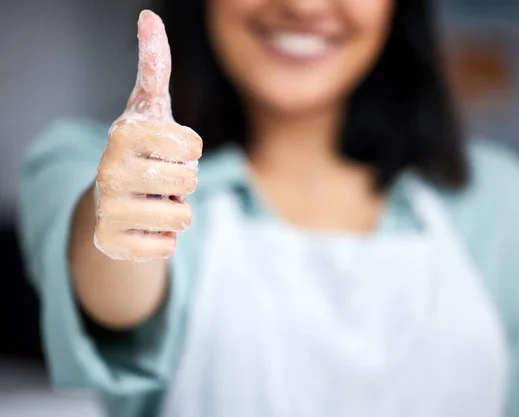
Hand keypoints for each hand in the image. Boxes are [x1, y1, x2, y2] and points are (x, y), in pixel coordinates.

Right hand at [94, 10, 202, 261]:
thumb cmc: (141, 152)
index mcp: (124, 135)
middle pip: (189, 182)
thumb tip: (149, 17)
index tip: (169, 150)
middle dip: (183, 183)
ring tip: (152, 202)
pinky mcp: (111, 243)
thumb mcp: (149, 110)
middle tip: (159, 179)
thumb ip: (154, 66)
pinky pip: (167, 246)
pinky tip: (143, 226)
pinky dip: (163, 238)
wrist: (111, 203)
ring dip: (175, 212)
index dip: (190, 152)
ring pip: (182, 217)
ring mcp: (107, 210)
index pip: (193, 147)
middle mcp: (109, 171)